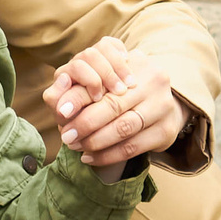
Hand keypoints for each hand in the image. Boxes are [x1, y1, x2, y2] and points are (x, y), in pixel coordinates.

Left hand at [45, 37, 183, 170]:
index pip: (103, 80)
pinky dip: (107, 155)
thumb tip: (53, 96)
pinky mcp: (167, 130)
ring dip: (94, 141)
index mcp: (136, 61)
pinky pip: (133, 147)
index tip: (61, 111)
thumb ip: (76, 86)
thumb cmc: (122, 91)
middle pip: (113, 105)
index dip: (79, 96)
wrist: (159, 104)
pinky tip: (90, 157)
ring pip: (123, 128)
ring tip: (75, 147)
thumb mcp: (103, 82)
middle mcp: (154, 80)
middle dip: (84, 123)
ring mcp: (164, 105)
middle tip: (65, 136)